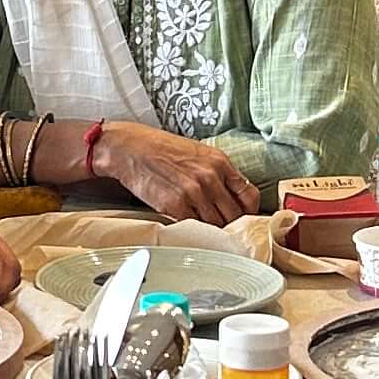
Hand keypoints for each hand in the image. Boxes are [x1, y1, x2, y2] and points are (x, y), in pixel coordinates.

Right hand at [97, 125, 257, 227]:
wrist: (129, 148)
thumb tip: (230, 195)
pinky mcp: (175, 205)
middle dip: (230, 224)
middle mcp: (210, 177)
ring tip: (205, 229)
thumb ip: (216, 172)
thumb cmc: (159, 148)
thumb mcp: (196, 152)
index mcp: (219, 162)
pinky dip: (193, 230)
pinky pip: (194, 227)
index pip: (249, 195)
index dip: (249, 211)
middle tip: (223, 228)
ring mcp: (193, 192)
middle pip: (234, 214)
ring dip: (212, 229)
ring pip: (215, 224)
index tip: (244, 218)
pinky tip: (188, 226)